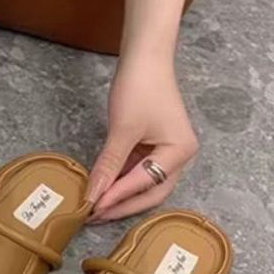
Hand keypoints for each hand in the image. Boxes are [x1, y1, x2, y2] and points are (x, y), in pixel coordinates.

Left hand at [86, 55, 197, 221]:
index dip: (118, 197)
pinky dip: (121, 178)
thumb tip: (93, 195)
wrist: (144, 57)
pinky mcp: (154, 144)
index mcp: (180, 153)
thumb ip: (109, 165)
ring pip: (144, 182)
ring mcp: (168, 150)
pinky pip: (138, 168)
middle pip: (150, 192)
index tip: (93, 209)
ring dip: (120, 193)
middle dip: (122, 205)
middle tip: (94, 216)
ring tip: (95, 205)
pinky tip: (102, 185)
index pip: (145, 184)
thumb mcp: (122, 130)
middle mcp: (180, 156)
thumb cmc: (139, 88)